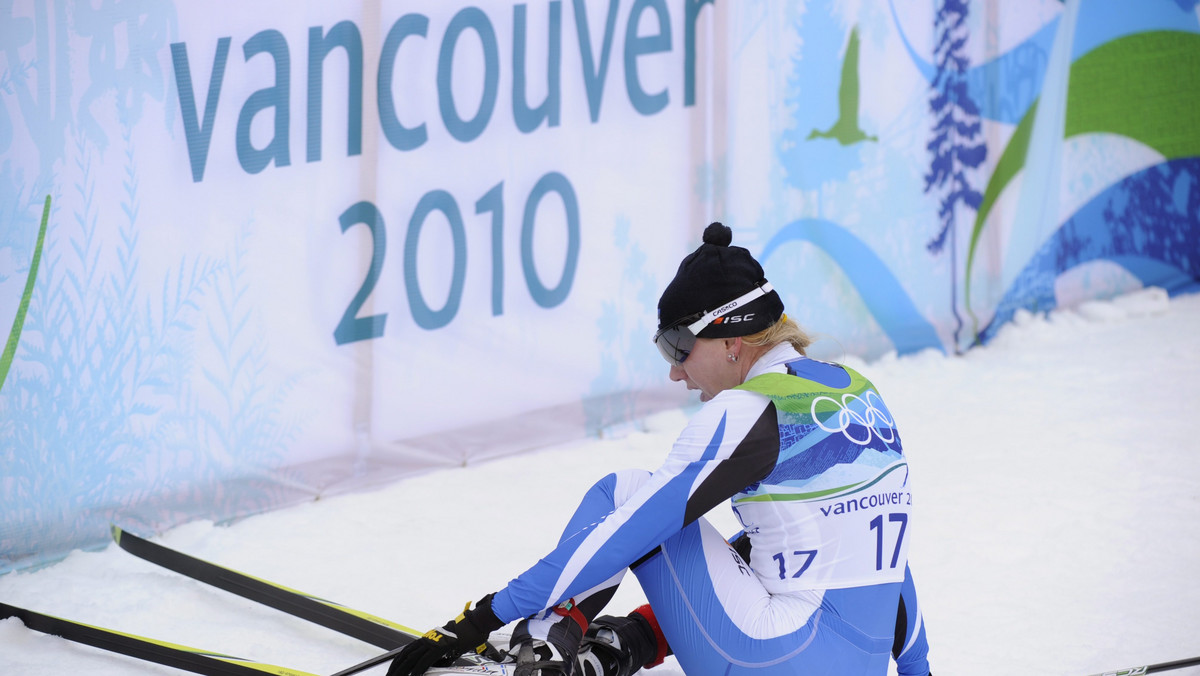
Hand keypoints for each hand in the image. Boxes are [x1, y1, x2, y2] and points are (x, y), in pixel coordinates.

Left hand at [386, 594, 502, 675]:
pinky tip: (414, 675)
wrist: (474, 624)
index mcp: (427, 639)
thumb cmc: (464, 634)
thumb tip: (437, 665)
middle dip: (396, 668)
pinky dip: (419, 668)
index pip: (406, 652)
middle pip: (405, 655)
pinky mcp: (440, 647)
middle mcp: (427, 640)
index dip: (398, 662)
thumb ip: (440, 656)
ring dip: (403, 670)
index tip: (392, 671)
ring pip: (412, 658)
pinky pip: (426, 659)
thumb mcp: (448, 646)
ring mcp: (433, 643)